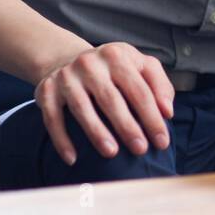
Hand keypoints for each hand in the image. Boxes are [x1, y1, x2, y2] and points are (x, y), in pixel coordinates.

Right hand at [34, 42, 174, 166]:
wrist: (67, 58)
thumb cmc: (113, 69)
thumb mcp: (139, 65)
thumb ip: (159, 85)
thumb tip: (167, 112)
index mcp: (118, 56)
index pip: (139, 90)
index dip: (152, 117)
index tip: (162, 141)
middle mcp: (90, 64)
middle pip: (111, 99)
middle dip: (128, 126)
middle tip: (140, 150)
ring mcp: (67, 77)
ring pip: (82, 108)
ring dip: (97, 133)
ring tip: (112, 153)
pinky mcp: (46, 90)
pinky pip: (52, 118)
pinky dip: (61, 139)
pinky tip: (72, 159)